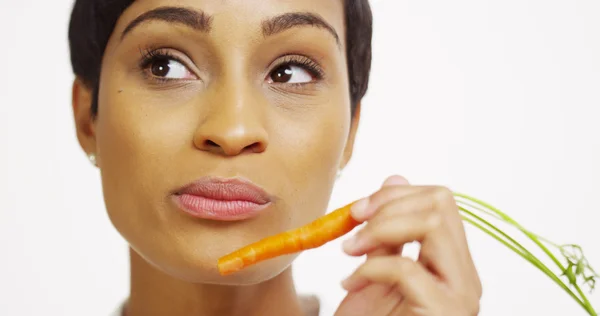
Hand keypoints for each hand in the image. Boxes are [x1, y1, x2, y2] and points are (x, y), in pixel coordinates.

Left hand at [333, 175, 481, 315]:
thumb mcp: (375, 271)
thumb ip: (388, 231)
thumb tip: (396, 177)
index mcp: (452, 262)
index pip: (441, 201)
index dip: (396, 195)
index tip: (357, 210)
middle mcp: (466, 275)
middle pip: (441, 203)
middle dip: (388, 205)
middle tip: (352, 225)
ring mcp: (461, 295)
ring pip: (433, 223)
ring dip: (380, 228)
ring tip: (349, 251)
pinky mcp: (446, 312)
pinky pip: (408, 269)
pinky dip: (370, 269)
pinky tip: (351, 285)